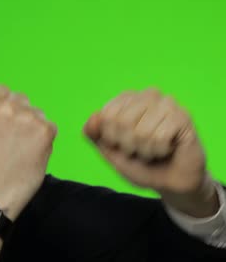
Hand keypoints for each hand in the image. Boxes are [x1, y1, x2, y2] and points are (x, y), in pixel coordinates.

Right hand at [0, 85, 57, 220]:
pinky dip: (44, 138)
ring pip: (37, 113)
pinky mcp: (45, 130)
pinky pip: (49, 127)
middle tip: (14, 137)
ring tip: (22, 148)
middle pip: (21, 98)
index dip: (3, 105)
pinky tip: (31, 153)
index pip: (2, 89)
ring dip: (33, 125)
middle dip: (19, 113)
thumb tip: (5, 106)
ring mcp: (28, 117)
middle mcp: (7, 105)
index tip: (4, 120)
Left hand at [83, 88, 218, 216]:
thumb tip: (93, 118)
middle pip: (122, 122)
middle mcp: (147, 95)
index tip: (121, 144)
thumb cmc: (139, 163)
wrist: (169, 182)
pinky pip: (160, 137)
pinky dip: (159, 151)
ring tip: (153, 150)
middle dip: (127, 145)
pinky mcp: (183, 116)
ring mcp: (167, 103)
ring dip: (145, 150)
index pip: (105, 115)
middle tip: (139, 149)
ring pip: (141, 131)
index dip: (110, 138)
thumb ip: (95, 134)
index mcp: (127, 98)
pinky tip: (167, 149)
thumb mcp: (109, 150)